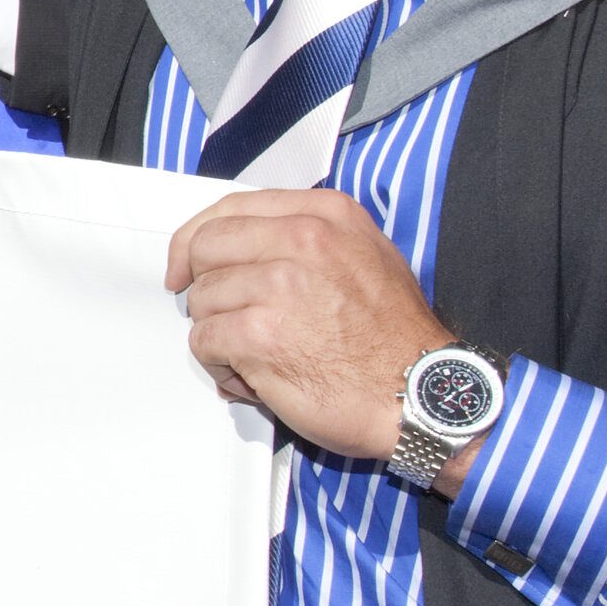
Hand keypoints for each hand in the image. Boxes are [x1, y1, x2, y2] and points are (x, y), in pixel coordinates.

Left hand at [164, 188, 462, 478]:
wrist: (419, 395)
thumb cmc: (394, 338)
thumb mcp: (365, 255)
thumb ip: (305, 238)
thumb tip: (242, 247)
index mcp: (324, 215)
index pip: (230, 209)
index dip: (197, 240)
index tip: (186, 265)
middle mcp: (302, 240)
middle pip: (206, 249)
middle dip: (206, 287)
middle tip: (227, 317)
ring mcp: (279, 285)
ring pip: (202, 299)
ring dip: (218, 333)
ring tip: (257, 355)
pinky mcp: (260, 334)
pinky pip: (204, 341)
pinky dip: (220, 364)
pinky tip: (252, 375)